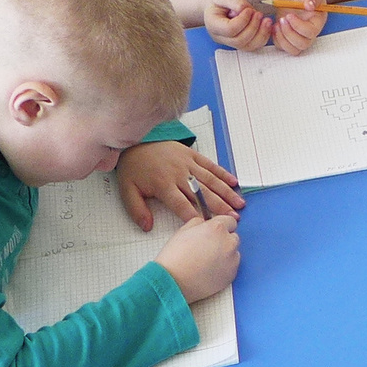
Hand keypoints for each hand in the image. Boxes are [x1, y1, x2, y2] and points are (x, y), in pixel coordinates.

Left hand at [116, 137, 244, 227]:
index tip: (208, 227)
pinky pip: (210, 165)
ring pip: (211, 180)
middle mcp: (179, 175)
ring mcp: (187, 163)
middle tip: (233, 218)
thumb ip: (137, 210)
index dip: (195, 216)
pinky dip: (223, 173)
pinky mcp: (192, 154)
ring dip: (226, 193)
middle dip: (219, 207)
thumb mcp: (127, 191)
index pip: (182, 205)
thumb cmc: (133, 168)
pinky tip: (234, 182)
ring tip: (239, 204)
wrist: (135, 140)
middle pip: (202, 194)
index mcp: (163, 185)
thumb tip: (147, 227)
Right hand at [155, 212, 241, 301]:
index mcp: (217, 228)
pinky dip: (224, 268)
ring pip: (233, 253)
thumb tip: (204, 224)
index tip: (213, 232)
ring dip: (224, 255)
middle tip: (207, 249)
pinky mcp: (232, 275)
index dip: (219, 226)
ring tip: (206, 262)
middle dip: (223, 240)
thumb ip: (198, 223)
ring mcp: (232, 261)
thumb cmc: (175, 257)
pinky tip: (209, 272)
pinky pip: (231, 268)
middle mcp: (229, 243)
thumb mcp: (183, 231)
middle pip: (233, 237)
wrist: (173, 282)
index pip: (229, 221)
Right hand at [202, 0, 273, 51]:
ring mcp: (230, 42)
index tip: (249, 9)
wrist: (217, 4)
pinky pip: (254, 45)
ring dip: (261, 34)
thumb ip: (235, 1)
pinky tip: (268, 26)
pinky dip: (264, 37)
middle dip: (253, 27)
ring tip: (267, 20)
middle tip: (259, 14)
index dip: (243, 21)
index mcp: (213, 24)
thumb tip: (246, 10)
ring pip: (248, 46)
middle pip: (239, 40)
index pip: (229, 29)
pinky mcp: (241, 42)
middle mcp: (220, 37)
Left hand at [269, 0, 330, 54]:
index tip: (289, 14)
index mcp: (317, 20)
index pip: (311, 32)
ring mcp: (298, 34)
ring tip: (277, 24)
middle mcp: (310, 31)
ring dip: (282, 39)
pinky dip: (277, 40)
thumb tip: (311, 5)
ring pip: (293, 49)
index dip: (298, 26)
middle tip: (282, 19)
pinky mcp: (288, 35)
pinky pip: (283, 47)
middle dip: (289, 34)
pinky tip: (274, 26)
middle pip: (303, 44)